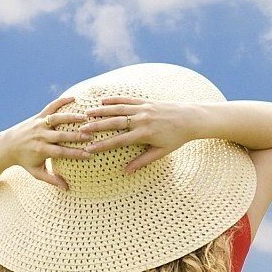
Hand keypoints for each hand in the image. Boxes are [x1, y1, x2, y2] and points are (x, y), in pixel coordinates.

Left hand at [0, 96, 94, 188]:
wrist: (7, 145)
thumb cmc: (24, 161)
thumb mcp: (36, 172)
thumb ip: (52, 180)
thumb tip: (67, 188)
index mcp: (41, 150)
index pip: (61, 153)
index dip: (76, 154)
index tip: (90, 155)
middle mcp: (40, 136)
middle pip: (61, 136)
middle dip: (76, 136)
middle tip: (91, 135)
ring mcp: (39, 125)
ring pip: (56, 120)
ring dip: (71, 117)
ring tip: (85, 117)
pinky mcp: (38, 116)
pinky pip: (50, 107)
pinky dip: (60, 101)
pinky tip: (73, 98)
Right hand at [76, 98, 199, 173]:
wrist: (191, 119)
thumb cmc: (177, 138)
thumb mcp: (161, 152)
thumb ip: (142, 161)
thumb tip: (126, 172)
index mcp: (145, 134)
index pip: (119, 141)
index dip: (103, 146)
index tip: (89, 149)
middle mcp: (142, 119)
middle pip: (114, 123)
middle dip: (97, 127)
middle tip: (81, 130)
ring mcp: (143, 108)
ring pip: (118, 109)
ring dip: (101, 111)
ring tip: (87, 114)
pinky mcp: (146, 101)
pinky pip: (127, 100)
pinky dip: (114, 100)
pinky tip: (102, 101)